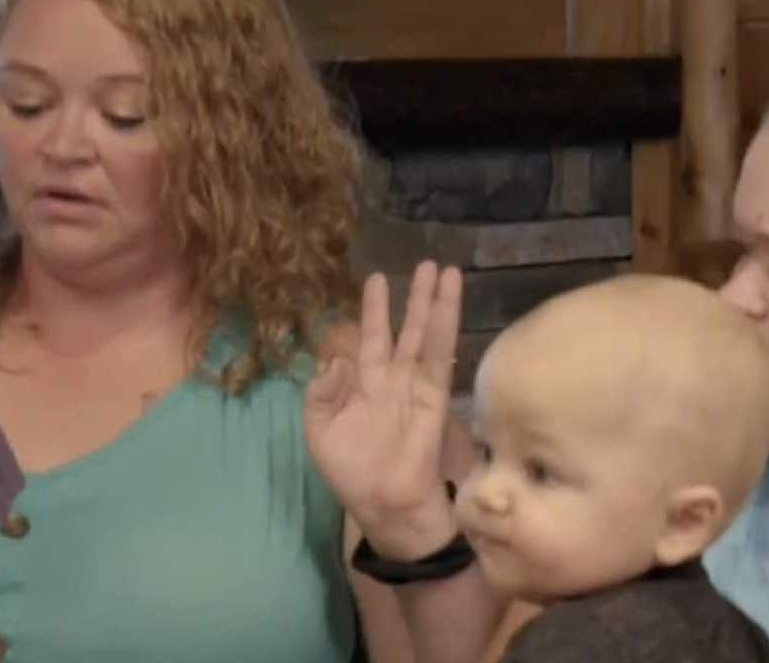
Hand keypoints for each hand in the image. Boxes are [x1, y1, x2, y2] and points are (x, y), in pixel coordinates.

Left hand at [304, 261, 462, 559]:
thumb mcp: (319, 432)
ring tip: (442, 270)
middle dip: (412, 298)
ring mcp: (415, 385)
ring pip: (426, 334)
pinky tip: (450, 301)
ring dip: (434, 302)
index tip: (377, 280)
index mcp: (364, 385)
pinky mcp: (435, 394)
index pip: (369, 337)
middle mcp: (393, 378)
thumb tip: (336, 359)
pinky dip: (446, 325)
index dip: (373, 311)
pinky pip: (441, 355)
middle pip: (404, 329)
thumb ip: (321, 394)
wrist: (384, 504)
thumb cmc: (350, 471)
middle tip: (423, 263)